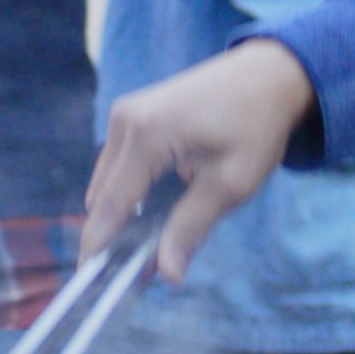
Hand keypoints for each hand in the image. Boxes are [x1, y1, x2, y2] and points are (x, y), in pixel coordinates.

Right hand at [85, 40, 312, 282]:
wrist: (267, 74)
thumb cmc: (255, 125)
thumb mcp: (231, 183)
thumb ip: (191, 227)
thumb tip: (167, 273)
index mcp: (145, 134)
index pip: (111, 202)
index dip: (98, 244)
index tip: (86, 279)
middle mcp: (125, 120)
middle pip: (102, 192)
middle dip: (113, 232)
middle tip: (136, 272)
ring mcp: (126, 113)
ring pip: (108, 179)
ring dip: (121, 211)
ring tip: (148, 246)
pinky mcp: (134, 114)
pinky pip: (120, 163)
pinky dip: (130, 190)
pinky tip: (152, 212)